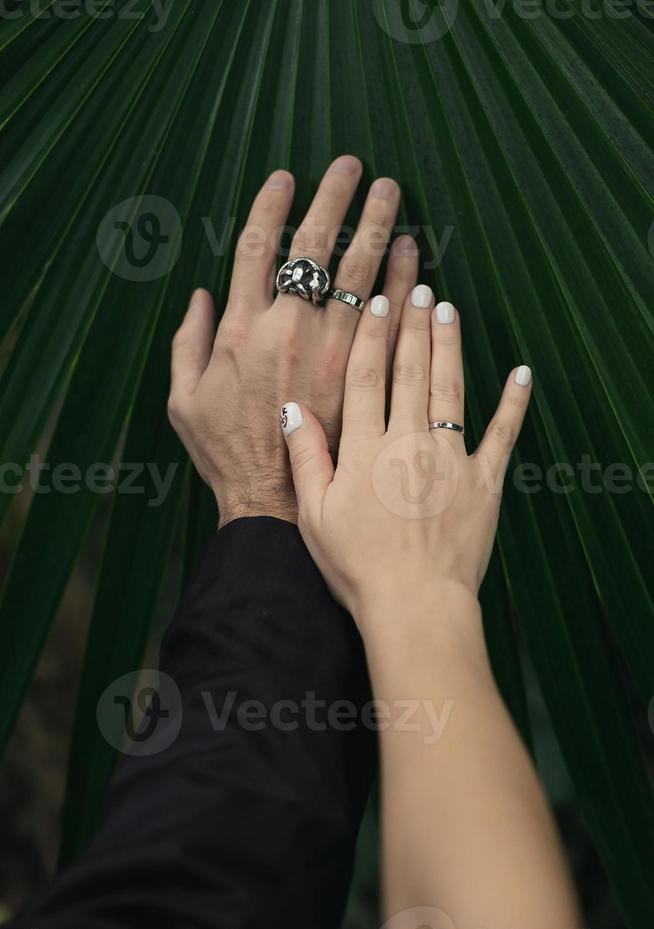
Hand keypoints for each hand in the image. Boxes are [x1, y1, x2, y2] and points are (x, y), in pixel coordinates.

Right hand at [167, 156, 417, 525]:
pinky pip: (393, 334)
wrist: (272, 507)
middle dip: (338, 201)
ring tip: (397, 204)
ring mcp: (334, 357)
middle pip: (318, 249)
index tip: (288, 176)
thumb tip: (201, 295)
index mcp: (242, 330)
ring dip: (381, 235)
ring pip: (364, 280)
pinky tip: (421, 276)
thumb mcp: (183, 403)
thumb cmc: (225, 455)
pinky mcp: (366, 384)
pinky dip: (407, 301)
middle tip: (358, 169)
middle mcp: (291, 332)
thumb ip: (186, 344)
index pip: (258, 248)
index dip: (272, 205)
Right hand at [279, 286, 531, 617]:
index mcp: (365, 449)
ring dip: (449, 345)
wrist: (415, 604)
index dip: (369, 335)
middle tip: (417, 285)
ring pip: (450, 389)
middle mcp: (408, 441)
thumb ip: (306, 457)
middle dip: (413, 324)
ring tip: (447, 308)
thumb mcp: (314, 516)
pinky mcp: (484, 482)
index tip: (375, 302)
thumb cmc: (358, 567)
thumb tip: (293, 407)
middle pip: (410, 371)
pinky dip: (514, 402)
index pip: (364, 378)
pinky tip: (522, 372)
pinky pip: (502, 434)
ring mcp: (450, 459)